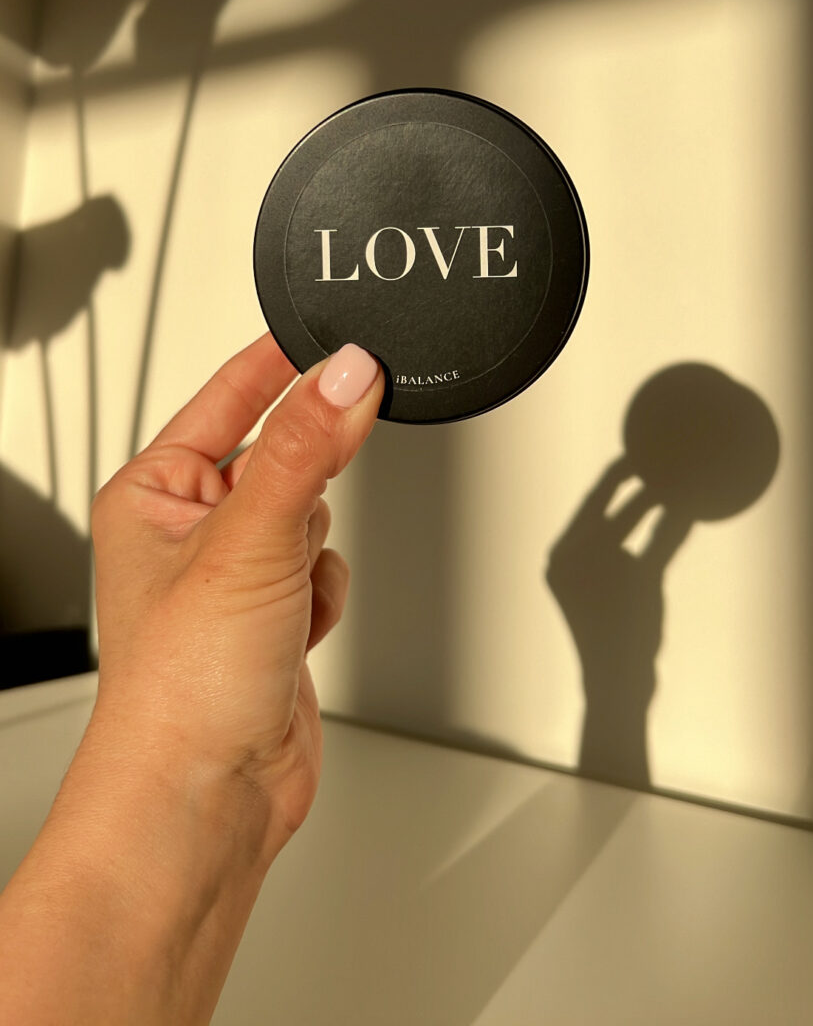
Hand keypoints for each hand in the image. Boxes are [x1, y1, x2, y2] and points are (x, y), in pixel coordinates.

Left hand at [84, 333, 382, 864]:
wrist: (206, 799)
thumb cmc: (178, 689)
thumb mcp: (250, 541)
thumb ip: (306, 449)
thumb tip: (346, 374)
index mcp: (153, 492)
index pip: (228, 395)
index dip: (281, 360)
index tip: (334, 326)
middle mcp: (189, 528)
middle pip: (282, 451)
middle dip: (305, 484)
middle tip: (308, 499)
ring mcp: (234, 574)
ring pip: (314, 510)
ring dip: (315, 549)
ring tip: (285, 594)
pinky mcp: (275, 616)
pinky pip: (328, 566)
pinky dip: (327, 593)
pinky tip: (300, 629)